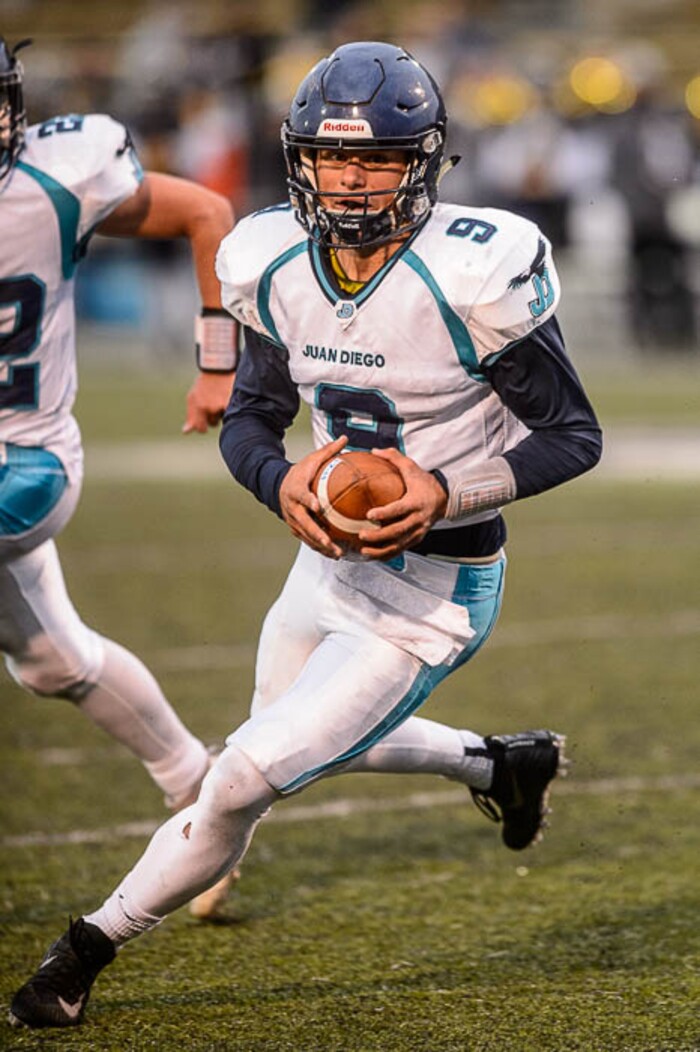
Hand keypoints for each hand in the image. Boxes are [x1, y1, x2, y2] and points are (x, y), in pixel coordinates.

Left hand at [182, 372, 234, 433]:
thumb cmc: (204, 383)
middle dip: (213, 417)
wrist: (218, 366)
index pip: (201, 429)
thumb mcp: (193, 398)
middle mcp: (211, 407)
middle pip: (213, 423)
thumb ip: (191, 416)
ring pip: (222, 418)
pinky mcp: (233, 400)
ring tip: (221, 398)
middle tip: (213, 403)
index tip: (204, 420)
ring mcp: (223, 404)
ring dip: (222, 412)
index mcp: (199, 407)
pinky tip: (229, 400)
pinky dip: (231, 409)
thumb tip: (185, 432)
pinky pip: (232, 412)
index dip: (203, 426)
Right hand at [279, 436, 347, 558]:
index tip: (318, 507)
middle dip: (317, 534)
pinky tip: (335, 554)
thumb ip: (328, 450)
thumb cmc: (300, 472)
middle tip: (331, 542)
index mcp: (295, 489)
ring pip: (306, 536)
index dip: (309, 502)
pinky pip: (307, 540)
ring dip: (321, 546)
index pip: (302, 496)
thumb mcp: (311, 459)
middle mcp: (292, 507)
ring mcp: (292, 519)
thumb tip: (345, 437)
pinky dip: (319, 548)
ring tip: (338, 554)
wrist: (278, 485)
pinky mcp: (295, 528)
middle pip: (304, 523)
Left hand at [358, 447, 447, 559]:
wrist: (444, 499)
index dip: (385, 513)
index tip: (370, 514)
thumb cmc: (424, 483)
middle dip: (378, 536)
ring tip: (363, 551)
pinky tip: (371, 556)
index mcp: (416, 502)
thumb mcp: (412, 467)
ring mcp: (418, 532)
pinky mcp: (416, 540)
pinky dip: (385, 555)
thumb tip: (373, 450)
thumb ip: (394, 458)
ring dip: (380, 550)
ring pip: (398, 545)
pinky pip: (400, 550)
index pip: (400, 509)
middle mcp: (418, 519)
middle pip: (397, 531)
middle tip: (361, 535)